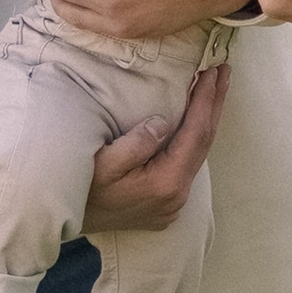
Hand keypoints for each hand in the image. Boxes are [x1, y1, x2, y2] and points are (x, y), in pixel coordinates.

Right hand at [82, 59, 228, 232]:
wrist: (67, 221)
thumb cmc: (81, 191)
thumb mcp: (102, 163)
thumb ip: (135, 144)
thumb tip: (162, 121)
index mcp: (166, 183)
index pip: (194, 133)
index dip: (206, 100)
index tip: (213, 71)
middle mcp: (177, 195)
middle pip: (204, 142)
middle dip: (215, 105)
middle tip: (224, 71)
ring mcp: (174, 203)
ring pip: (198, 154)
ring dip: (208, 120)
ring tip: (216, 90)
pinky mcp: (166, 204)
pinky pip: (188, 164)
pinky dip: (194, 138)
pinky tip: (195, 122)